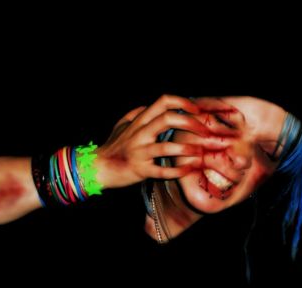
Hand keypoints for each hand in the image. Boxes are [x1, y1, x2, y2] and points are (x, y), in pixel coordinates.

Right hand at [95, 95, 211, 188]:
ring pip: (167, 147)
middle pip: (168, 119)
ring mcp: (140, 152)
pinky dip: (177, 171)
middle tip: (205, 131)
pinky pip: (162, 171)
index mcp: (139, 121)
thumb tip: (149, 105)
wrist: (97, 168)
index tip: (197, 110)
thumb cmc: (112, 147)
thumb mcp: (121, 125)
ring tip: (200, 153)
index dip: (183, 103)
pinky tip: (189, 169)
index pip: (163, 101)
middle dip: (190, 123)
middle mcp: (140, 133)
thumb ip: (136, 114)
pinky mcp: (140, 170)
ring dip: (187, 149)